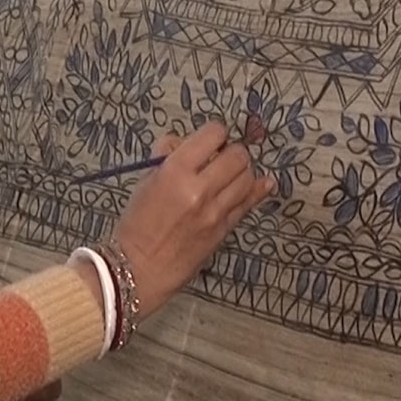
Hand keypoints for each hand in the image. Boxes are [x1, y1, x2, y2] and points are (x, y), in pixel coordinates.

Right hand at [111, 122, 270, 318]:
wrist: (139, 267)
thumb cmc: (137, 223)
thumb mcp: (146, 181)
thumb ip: (169, 157)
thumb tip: (186, 142)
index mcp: (175, 171)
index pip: (213, 134)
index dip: (214, 133)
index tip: (210, 140)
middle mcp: (200, 189)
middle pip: (238, 155)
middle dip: (231, 151)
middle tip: (222, 157)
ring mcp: (216, 211)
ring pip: (248, 177)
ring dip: (242, 171)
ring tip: (230, 175)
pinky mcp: (225, 229)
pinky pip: (250, 203)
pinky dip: (257, 189)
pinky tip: (263, 183)